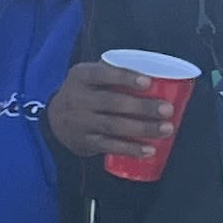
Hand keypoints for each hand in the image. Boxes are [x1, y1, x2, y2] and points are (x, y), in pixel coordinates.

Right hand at [47, 55, 178, 163]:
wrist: (55, 119)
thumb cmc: (85, 93)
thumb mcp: (89, 76)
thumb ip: (112, 72)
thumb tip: (158, 75)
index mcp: (81, 76)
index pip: (102, 74)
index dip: (125, 78)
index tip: (148, 82)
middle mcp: (78, 99)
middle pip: (112, 102)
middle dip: (142, 106)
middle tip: (167, 109)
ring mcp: (81, 122)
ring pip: (114, 126)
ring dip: (143, 128)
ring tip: (166, 129)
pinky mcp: (86, 142)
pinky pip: (110, 146)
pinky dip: (130, 149)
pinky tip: (149, 150)